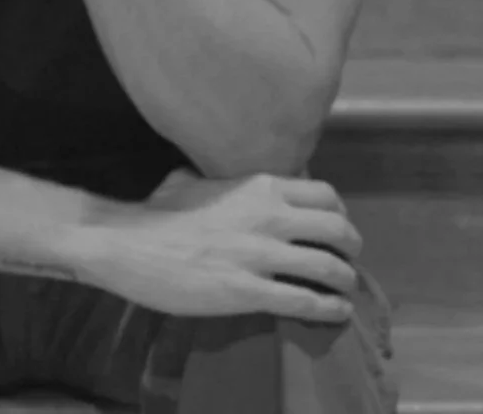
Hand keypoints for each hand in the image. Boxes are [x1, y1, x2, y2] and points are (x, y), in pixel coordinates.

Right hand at [75, 168, 362, 324]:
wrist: (130, 244)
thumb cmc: (157, 211)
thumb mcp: (188, 179)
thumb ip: (211, 175)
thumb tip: (206, 169)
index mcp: (258, 186)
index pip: (324, 194)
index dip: (340, 212)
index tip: (337, 225)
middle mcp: (268, 216)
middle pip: (338, 229)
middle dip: (352, 247)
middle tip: (348, 258)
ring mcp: (260, 255)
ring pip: (329, 268)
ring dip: (345, 281)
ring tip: (345, 290)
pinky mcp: (249, 292)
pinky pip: (305, 301)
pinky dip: (328, 309)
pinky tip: (335, 312)